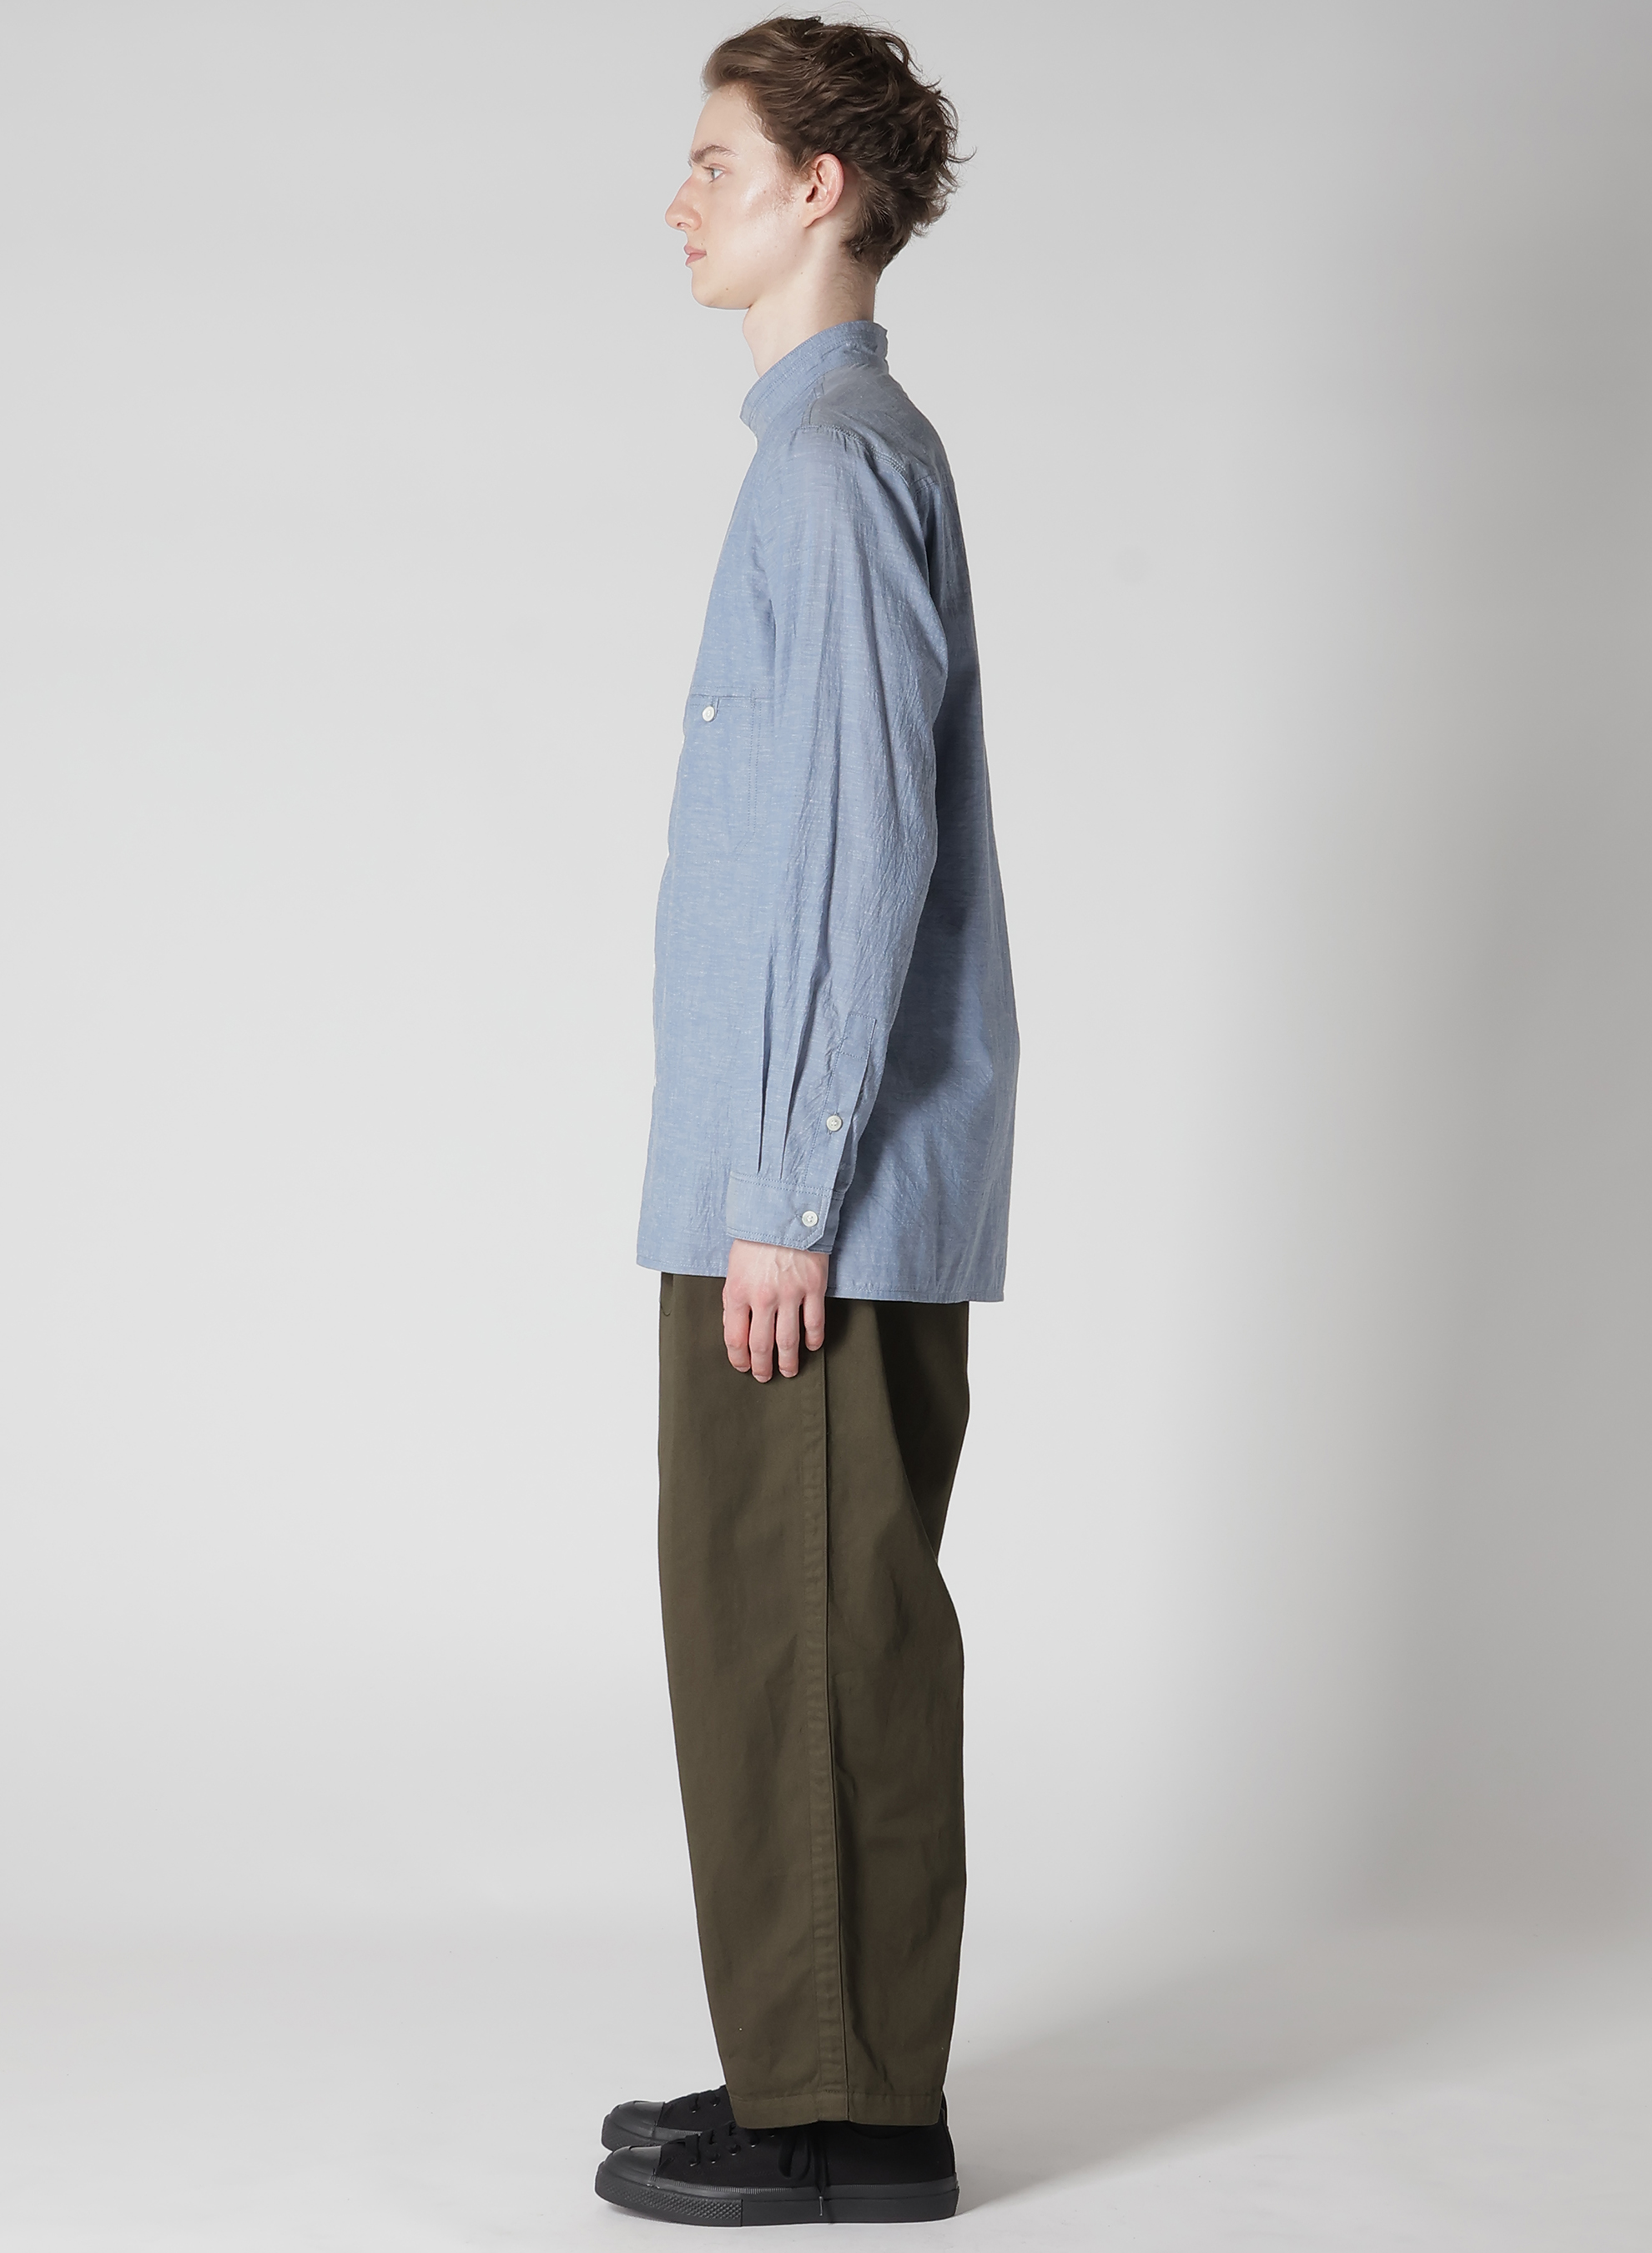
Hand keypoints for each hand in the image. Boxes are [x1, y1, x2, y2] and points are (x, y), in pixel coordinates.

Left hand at [723, 1239, 828, 1380]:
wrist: (783, 1210)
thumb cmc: (756, 1237)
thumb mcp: (733, 1267)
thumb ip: (733, 1298)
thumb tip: (735, 1328)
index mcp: (737, 1292)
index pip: (735, 1338)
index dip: (738, 1358)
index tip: (743, 1366)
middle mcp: (763, 1298)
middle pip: (761, 1345)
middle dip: (762, 1367)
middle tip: (765, 1376)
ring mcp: (790, 1294)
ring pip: (789, 1341)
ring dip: (788, 1361)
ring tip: (790, 1370)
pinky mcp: (813, 1287)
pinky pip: (814, 1323)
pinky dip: (813, 1339)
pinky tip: (811, 1346)